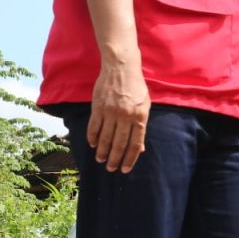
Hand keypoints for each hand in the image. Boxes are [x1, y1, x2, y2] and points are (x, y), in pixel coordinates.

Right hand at [87, 58, 150, 172]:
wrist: (121, 68)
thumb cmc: (136, 88)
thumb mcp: (145, 105)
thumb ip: (141, 125)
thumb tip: (140, 147)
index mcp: (140, 117)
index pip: (135, 143)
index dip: (130, 158)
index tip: (125, 168)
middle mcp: (125, 116)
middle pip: (119, 143)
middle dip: (115, 158)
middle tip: (110, 168)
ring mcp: (110, 112)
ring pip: (105, 137)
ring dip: (102, 151)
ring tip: (100, 160)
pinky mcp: (98, 107)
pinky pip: (94, 126)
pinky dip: (92, 137)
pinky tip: (92, 145)